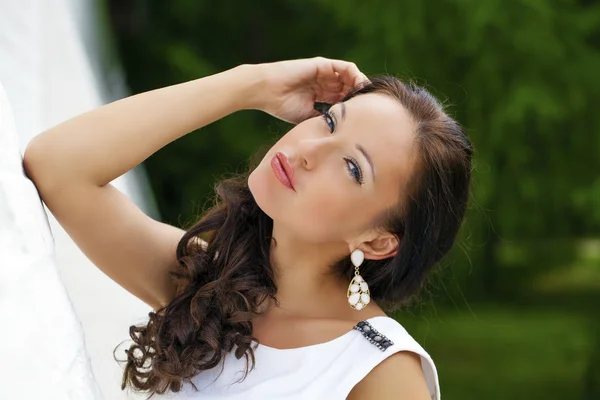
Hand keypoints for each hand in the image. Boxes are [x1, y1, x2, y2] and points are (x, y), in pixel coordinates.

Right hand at [247, 57, 368, 123]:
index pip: (342, 100)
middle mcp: (323, 83)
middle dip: (359, 97)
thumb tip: (339, 131)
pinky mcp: (322, 65)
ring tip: (366, 96)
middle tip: (369, 108)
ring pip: (349, 77)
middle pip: (348, 88)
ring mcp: (323, 73)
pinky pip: (345, 67)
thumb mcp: (307, 116)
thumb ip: (323, 119)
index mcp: (320, 96)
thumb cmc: (281, 106)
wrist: (266, 91)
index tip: (362, 118)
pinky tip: (359, 86)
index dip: (353, 108)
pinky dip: (355, 75)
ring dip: (359, 86)